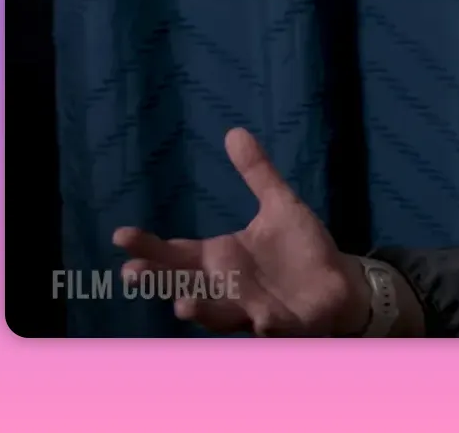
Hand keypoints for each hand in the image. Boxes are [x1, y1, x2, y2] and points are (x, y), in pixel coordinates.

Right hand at [112, 128, 370, 335]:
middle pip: (183, 284)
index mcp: (221, 257)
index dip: (149, 245)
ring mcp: (251, 307)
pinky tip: (261, 318)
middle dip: (159, 281)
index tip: (120, 235)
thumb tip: (234, 132)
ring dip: (202, 310)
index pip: (176, 252)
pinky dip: (265, 324)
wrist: (338, 280)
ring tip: (182, 304)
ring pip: (219, 314)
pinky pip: (270, 327)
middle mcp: (227, 286)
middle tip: (132, 272)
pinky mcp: (283, 323)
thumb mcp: (279, 204)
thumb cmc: (300, 247)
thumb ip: (257, 172)